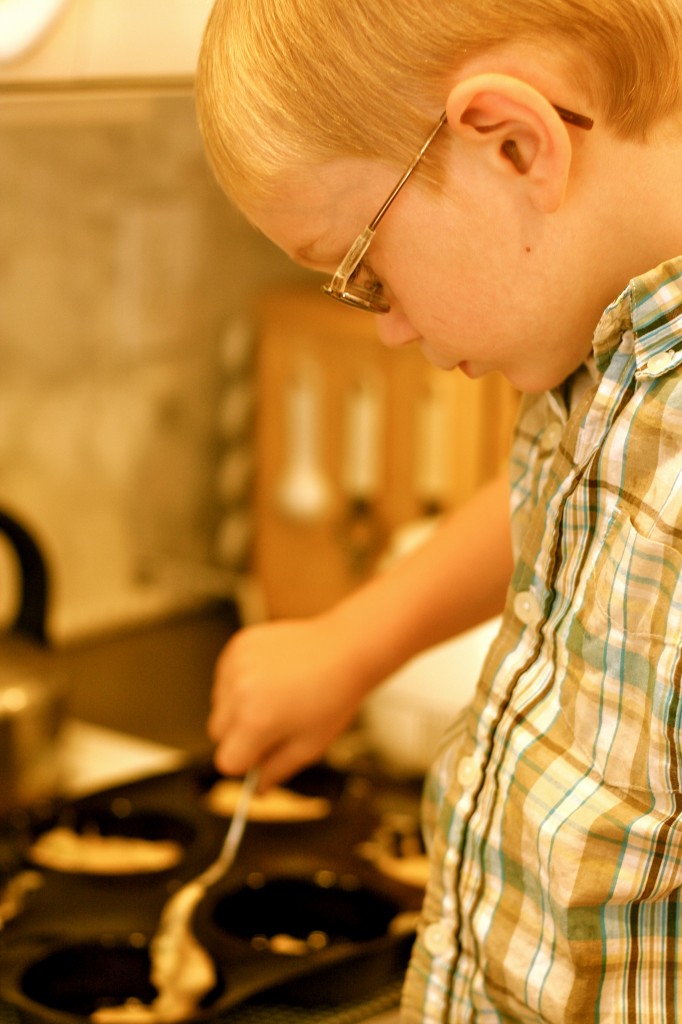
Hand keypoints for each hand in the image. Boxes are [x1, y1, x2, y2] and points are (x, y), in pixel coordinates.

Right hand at [208, 614, 372, 789]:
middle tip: (272, 724)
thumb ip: (277, 771)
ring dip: (238, 706)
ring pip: (220, 703)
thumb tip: (258, 789)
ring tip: (275, 696)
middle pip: (217, 732)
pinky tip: (270, 677)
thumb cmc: (334, 695)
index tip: (261, 753)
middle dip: (240, 735)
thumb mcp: (309, 746)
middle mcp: (239, 691)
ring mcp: (236, 665)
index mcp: (255, 720)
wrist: (346, 649)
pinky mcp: (239, 645)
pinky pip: (225, 675)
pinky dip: (240, 681)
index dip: (246, 761)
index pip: (227, 760)